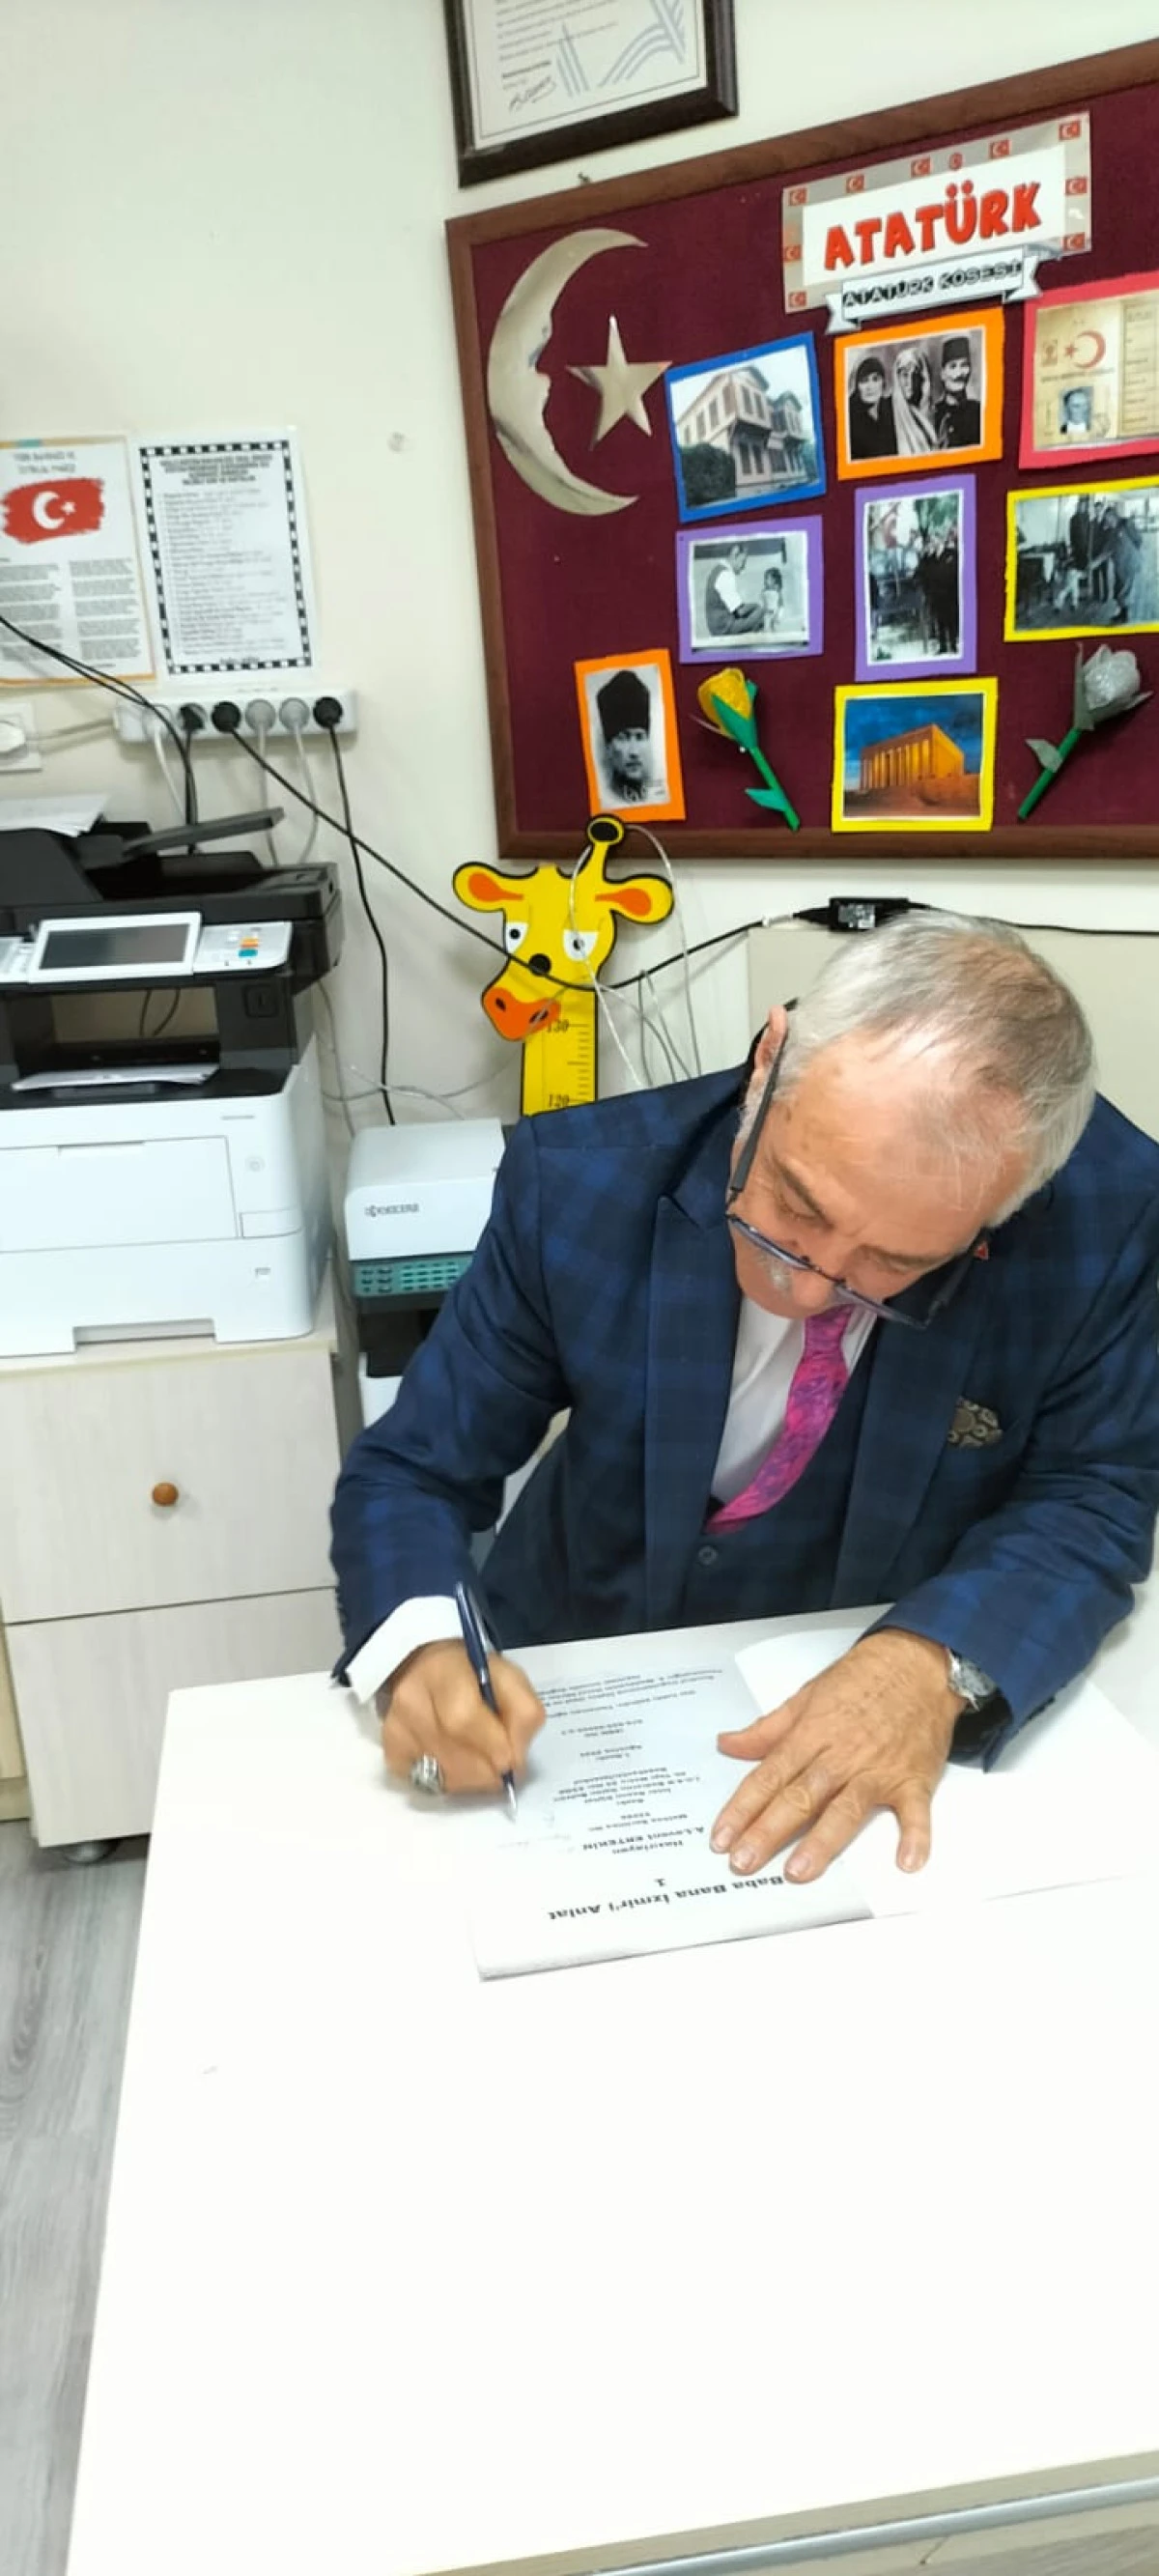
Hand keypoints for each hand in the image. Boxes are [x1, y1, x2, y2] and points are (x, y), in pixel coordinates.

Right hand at [379, 1640, 544, 1794]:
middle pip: (455, 1756)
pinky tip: (454, 1762)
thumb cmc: (473, 1675)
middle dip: (488, 1771)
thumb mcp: (509, 1678)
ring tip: (479, 1761)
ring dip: (472, 1779)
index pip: (464, 1719)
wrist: (425, 1669)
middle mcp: (411, 1699)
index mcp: (444, 1670)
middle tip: (501, 1767)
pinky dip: (448, 1782)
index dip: (494, 1746)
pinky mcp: (390, 1752)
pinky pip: (426, 1784)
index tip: (512, 1758)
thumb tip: (515, 1760)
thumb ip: (523, 1714)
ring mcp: (396, 1728)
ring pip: (443, 1777)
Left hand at [711, 1630, 960, 1881]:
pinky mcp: (913, 1780)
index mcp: (812, 1735)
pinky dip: (915, 1837)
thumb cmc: (863, 1677)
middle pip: (799, 1798)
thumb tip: (729, 1744)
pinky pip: (915, 1812)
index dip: (743, 1808)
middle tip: (743, 1861)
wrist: (916, 1662)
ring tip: (799, 1871)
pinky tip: (906, 1861)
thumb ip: (767, 1729)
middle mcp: (842, 1756)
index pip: (769, 1777)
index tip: (722, 1836)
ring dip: (822, 1842)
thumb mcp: (806, 1696)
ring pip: (845, 1810)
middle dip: (768, 1831)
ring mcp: (878, 1770)